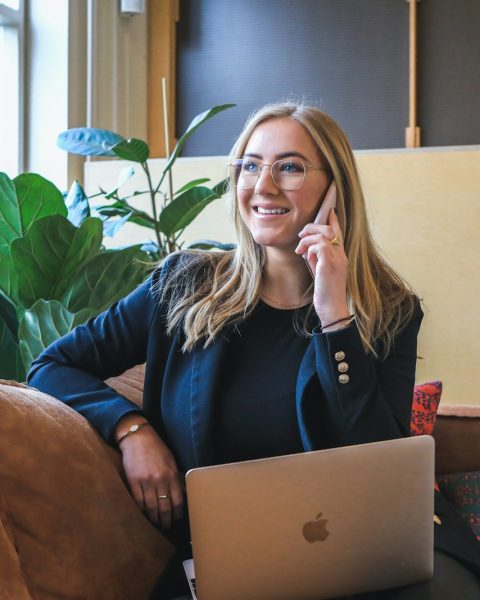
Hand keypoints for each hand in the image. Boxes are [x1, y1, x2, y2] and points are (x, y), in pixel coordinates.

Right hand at [117, 418, 183, 528]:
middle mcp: (160, 479)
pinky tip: (144, 514)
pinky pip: (138, 501)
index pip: (177, 501)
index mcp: (171, 474)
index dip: (178, 514)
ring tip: (155, 524)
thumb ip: (176, 477)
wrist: (138, 438)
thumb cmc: (156, 449)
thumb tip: (183, 493)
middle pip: (165, 507)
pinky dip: (141, 510)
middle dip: (166, 521)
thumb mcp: (171, 461)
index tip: (177, 520)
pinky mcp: (133, 481)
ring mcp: (146, 481)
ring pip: (151, 507)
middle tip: (166, 527)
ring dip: (154, 519)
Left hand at [295, 208, 348, 325]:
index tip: (330, 211)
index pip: (339, 233)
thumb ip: (317, 259)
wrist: (332, 308)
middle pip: (329, 230)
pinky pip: (320, 246)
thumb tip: (308, 249)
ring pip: (323, 235)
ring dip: (307, 239)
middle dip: (312, 227)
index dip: (334, 221)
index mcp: (340, 256)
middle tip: (300, 235)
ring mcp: (337, 259)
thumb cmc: (325, 292)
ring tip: (299, 249)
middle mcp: (341, 255)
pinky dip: (310, 248)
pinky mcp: (329, 265)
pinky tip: (305, 256)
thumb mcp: (320, 272)